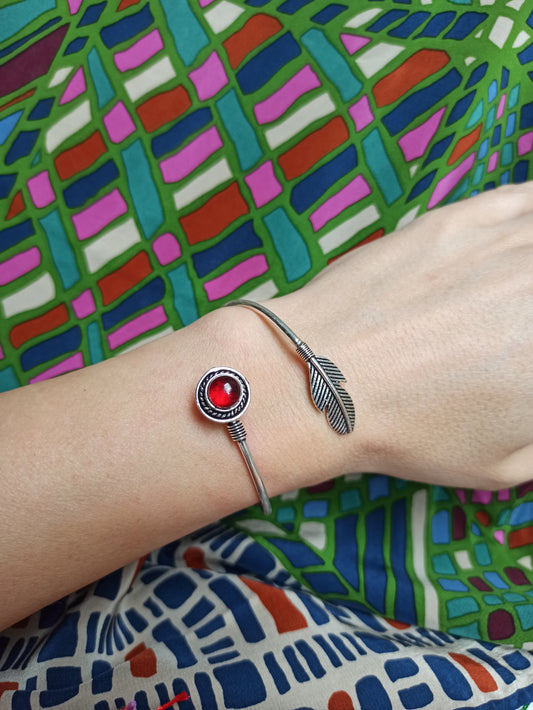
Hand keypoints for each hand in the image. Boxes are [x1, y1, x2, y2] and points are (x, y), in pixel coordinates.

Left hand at [271, 183, 532, 489]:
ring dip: (531, 261)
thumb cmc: (413, 431)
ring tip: (513, 290)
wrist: (325, 376)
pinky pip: (528, 198)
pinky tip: (520, 240)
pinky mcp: (468, 213)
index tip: (531, 360)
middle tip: (520, 331)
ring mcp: (514, 239)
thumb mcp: (507, 463)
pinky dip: (531, 213)